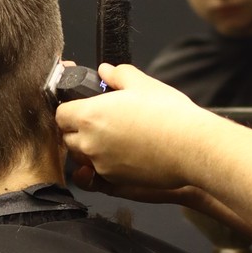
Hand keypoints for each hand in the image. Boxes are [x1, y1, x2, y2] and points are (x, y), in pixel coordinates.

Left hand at [56, 62, 203, 194]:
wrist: (190, 147)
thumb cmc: (168, 115)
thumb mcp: (143, 84)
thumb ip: (118, 75)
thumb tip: (106, 71)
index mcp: (89, 116)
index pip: (61, 114)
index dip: (71, 109)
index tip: (83, 106)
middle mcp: (89, 143)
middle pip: (69, 138)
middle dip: (80, 130)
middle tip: (102, 120)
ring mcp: (101, 165)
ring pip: (84, 157)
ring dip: (93, 148)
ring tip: (118, 137)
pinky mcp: (116, 182)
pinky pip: (102, 172)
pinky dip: (109, 164)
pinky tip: (131, 152)